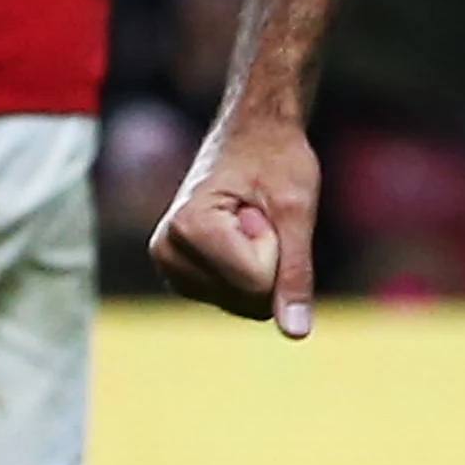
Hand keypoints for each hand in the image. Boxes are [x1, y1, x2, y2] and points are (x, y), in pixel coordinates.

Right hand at [149, 111, 321, 337]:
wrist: (253, 131)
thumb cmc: (275, 157)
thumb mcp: (296, 209)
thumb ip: (296, 273)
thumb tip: (296, 333)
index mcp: (187, 228)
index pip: (257, 282)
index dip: (278, 247)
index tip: (261, 206)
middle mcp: (168, 251)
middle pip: (249, 300)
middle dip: (271, 261)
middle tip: (258, 214)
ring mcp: (171, 267)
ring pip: (245, 305)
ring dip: (262, 267)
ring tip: (249, 221)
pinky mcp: (183, 277)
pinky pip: (237, 300)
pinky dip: (251, 273)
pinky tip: (240, 237)